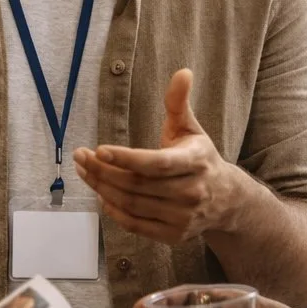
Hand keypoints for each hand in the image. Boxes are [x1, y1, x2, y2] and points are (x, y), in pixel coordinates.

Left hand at [74, 69, 245, 245]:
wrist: (225, 201)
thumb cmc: (200, 158)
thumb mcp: (191, 130)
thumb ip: (179, 103)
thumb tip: (182, 72)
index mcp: (196, 162)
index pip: (156, 163)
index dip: (126, 158)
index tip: (98, 150)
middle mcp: (192, 192)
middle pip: (137, 185)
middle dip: (103, 171)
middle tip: (80, 157)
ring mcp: (183, 217)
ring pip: (132, 204)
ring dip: (102, 189)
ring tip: (85, 172)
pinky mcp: (173, 235)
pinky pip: (135, 225)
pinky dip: (114, 211)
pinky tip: (101, 196)